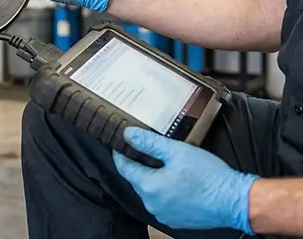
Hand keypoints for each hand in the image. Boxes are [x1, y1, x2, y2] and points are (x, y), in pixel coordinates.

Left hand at [113, 127, 258, 233]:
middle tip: (148, 150)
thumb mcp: (177, 151)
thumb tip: (128, 134)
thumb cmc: (208, 176)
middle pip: (137, 180)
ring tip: (166, 164)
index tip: (120, 143)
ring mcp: (164, 214)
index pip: (124, 168)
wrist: (236, 201)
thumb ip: (149, 142)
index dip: (121, 154)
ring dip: (154, 178)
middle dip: (140, 165)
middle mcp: (152, 204)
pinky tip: (177, 181)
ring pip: (151, 191)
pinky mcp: (177, 220)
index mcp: (148, 187)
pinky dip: (166, 191)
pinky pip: (163, 202)